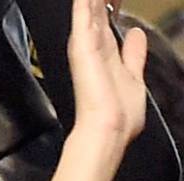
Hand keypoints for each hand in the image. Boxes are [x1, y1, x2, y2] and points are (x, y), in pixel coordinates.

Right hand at [65, 0, 146, 150]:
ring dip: (89, 1)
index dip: (110, 10)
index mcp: (107, 58)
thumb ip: (133, 55)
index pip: (107, 26)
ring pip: (89, 12)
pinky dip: (82, 5)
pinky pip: (82, 18)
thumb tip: (135, 34)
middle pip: (97, 15)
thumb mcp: (135, 77)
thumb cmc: (120, 114)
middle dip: (99, 0)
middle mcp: (95, 51)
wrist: (109, 129)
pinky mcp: (82, 48)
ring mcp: (87, 48)